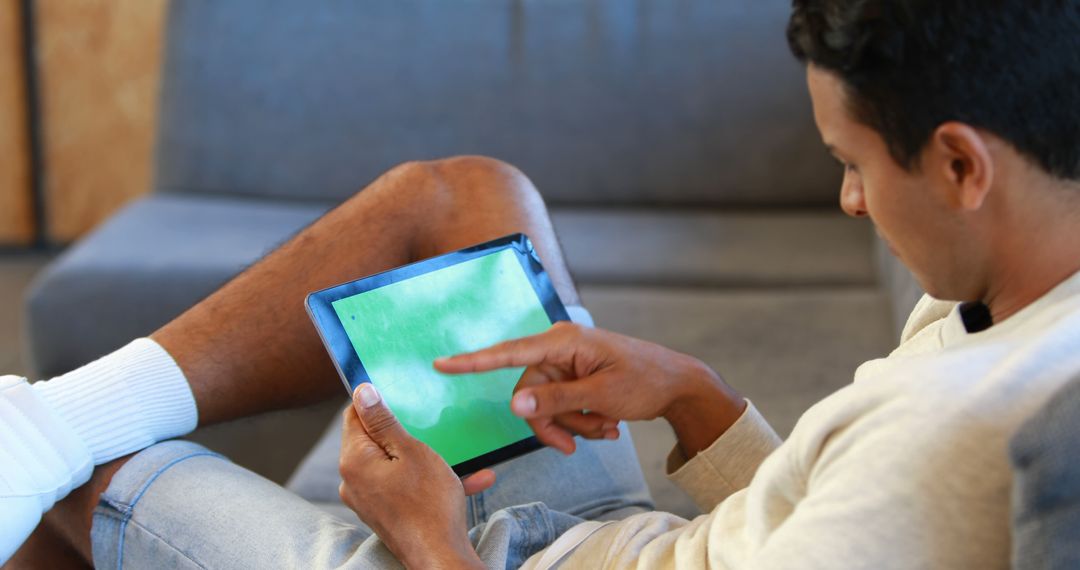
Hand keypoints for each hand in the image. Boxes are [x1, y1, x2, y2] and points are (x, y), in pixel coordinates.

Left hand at [339, 383, 489, 568]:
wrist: (440, 558)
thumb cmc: (430, 506)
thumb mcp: (411, 451)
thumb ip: (383, 421)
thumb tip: (362, 392)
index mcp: (354, 460)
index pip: (354, 414)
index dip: (377, 401)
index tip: (401, 395)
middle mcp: (353, 480)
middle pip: (375, 439)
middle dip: (406, 431)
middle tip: (434, 428)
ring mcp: (368, 498)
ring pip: (395, 463)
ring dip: (427, 457)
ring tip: (460, 456)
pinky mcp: (384, 512)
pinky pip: (405, 486)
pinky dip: (430, 480)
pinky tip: (469, 478)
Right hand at [435, 322, 745, 456]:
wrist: (678, 385)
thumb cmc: (645, 381)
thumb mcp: (601, 395)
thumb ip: (555, 400)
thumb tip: (514, 404)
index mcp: (563, 341)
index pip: (509, 352)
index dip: (473, 361)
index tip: (442, 364)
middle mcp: (559, 347)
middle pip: (529, 394)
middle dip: (555, 422)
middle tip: (582, 441)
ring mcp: (566, 363)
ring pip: (545, 405)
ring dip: (572, 425)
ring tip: (605, 430)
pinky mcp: (573, 376)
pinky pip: (560, 405)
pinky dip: (580, 421)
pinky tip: (606, 425)